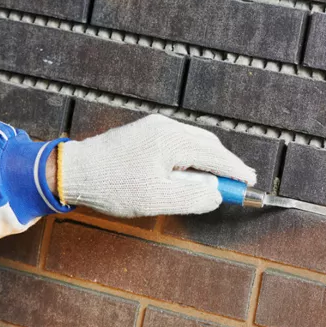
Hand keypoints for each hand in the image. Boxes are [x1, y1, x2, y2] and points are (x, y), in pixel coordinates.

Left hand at [58, 114, 256, 217]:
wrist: (74, 172)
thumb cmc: (113, 186)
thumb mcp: (158, 199)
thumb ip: (193, 196)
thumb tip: (217, 193)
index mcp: (172, 140)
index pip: (216, 155)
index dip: (236, 171)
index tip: (251, 182)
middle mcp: (165, 127)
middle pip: (207, 144)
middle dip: (224, 164)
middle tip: (238, 183)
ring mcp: (152, 128)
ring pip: (192, 142)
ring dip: (206, 161)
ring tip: (215, 182)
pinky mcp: (142, 133)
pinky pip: (176, 143)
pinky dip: (189, 158)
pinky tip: (186, 173)